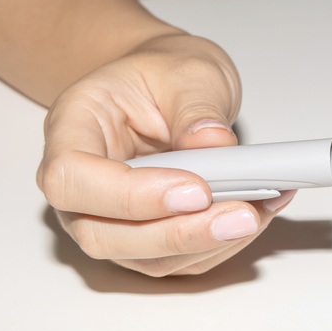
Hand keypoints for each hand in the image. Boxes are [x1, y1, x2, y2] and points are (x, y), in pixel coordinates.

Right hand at [37, 33, 293, 275]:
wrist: (170, 88)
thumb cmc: (164, 75)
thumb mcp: (186, 70)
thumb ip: (196, 106)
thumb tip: (213, 143)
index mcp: (72, 129)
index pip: (71, 179)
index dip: (129, 195)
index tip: (195, 189)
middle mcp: (80, 185)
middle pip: (102, 235)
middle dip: (177, 234)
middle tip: (240, 215)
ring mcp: (108, 218)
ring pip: (144, 258)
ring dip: (207, 244)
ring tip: (259, 212)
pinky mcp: (145, 239)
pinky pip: (178, 260)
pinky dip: (222, 245)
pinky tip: (258, 214)